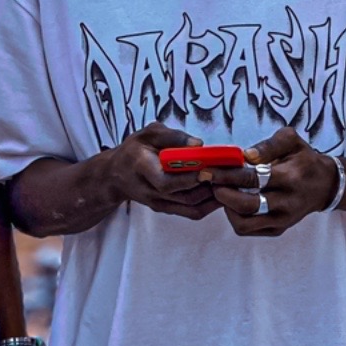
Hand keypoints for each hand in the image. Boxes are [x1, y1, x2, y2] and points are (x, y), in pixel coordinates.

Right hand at [101, 124, 226, 219]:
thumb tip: (199, 144)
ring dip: (213, 195)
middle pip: (184, 196)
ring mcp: (158, 203)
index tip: (207, 169)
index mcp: (142, 167)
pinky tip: (222, 192)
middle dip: (208, 186)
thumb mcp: (149, 134)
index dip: (188, 179)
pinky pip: (192, 212)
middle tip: (228, 174)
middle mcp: (149, 191)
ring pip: (191, 206)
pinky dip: (210, 205)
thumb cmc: (135, 150)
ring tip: (229, 181)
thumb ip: (173, 136)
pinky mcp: (166, 209)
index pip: (165, 181)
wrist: (116, 175)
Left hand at [211, 128, 337, 236]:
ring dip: (227, 208)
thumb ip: (268, 145)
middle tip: (211, 182)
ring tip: (223, 193)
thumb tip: (245, 155)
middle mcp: (287, 203)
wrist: (324, 185)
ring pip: (244, 223)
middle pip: (246, 205)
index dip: (227, 175)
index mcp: (290, 178)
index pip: (252, 179)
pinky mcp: (278, 229)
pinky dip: (234, 217)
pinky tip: (232, 203)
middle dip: (222, 193)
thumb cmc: (304, 159)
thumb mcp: (291, 141)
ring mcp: (282, 220)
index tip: (209, 170)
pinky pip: (248, 229)